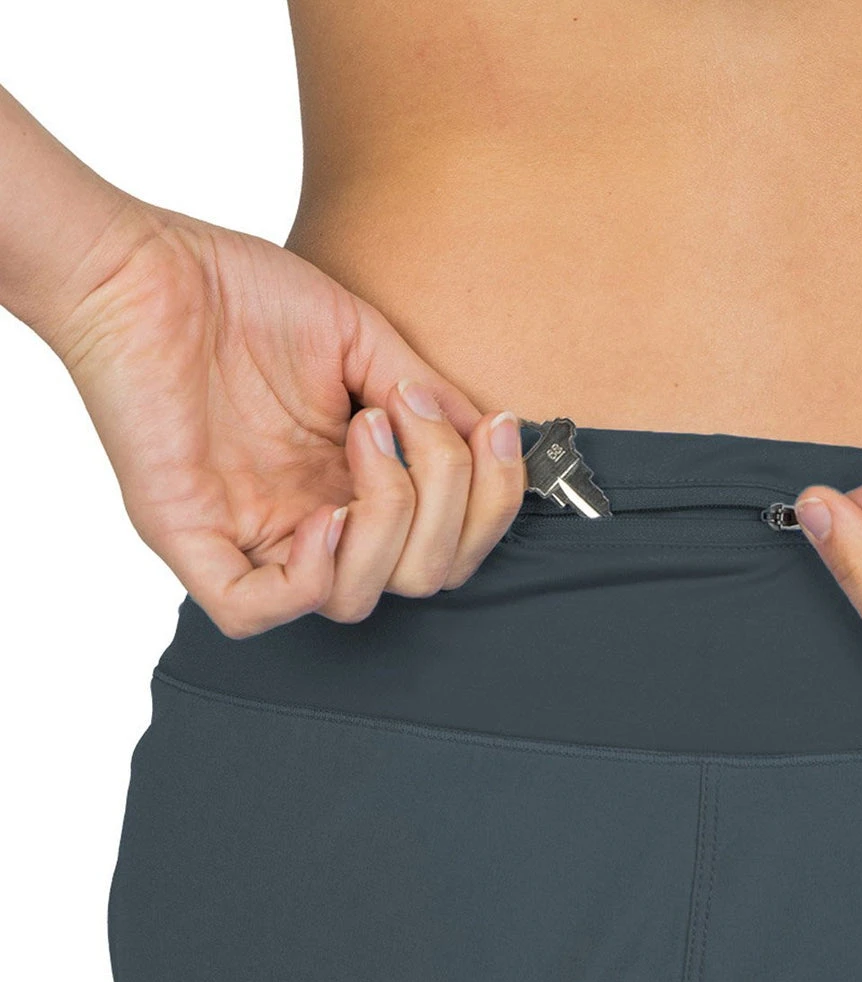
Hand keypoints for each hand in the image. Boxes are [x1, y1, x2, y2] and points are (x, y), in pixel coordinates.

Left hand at [54, 203, 525, 638]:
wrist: (145, 266)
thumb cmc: (242, 295)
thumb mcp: (362, 340)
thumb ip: (428, 395)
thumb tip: (489, 435)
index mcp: (354, 482)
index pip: (447, 546)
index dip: (491, 506)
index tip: (491, 429)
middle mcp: (313, 517)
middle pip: (418, 579)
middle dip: (446, 504)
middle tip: (406, 418)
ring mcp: (253, 533)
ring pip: (353, 602)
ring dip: (388, 523)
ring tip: (362, 435)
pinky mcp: (191, 536)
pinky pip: (252, 611)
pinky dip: (312, 575)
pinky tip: (323, 512)